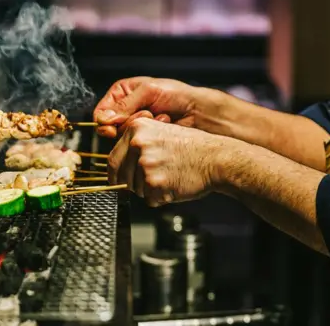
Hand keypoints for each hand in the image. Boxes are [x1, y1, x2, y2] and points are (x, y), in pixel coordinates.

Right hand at [94, 77, 200, 137]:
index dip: (104, 120)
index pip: (101, 110)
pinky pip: (137, 141)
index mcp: (122, 93)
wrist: (197, 110)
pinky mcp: (144, 138)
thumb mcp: (148, 91)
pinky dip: (150, 133)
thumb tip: (104, 119)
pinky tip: (164, 123)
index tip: (111, 126)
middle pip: (109, 127)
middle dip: (127, 123)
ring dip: (141, 127)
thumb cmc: (176, 94)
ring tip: (160, 116)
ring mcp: (134, 125)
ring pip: (122, 135)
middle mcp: (125, 110)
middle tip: (145, 116)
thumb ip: (125, 105)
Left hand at [108, 117, 227, 206]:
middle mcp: (138, 144)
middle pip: (121, 177)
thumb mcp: (162, 132)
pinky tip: (174, 185)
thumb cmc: (194, 148)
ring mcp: (145, 164)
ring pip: (135, 189)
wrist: (216, 159)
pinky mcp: (154, 183)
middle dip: (133, 183)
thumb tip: (121, 163)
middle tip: (154, 179)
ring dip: (149, 190)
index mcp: (137, 128)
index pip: (112, 159)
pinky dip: (161, 198)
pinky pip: (149, 199)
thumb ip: (138, 144)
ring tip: (170, 177)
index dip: (118, 173)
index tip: (119, 180)